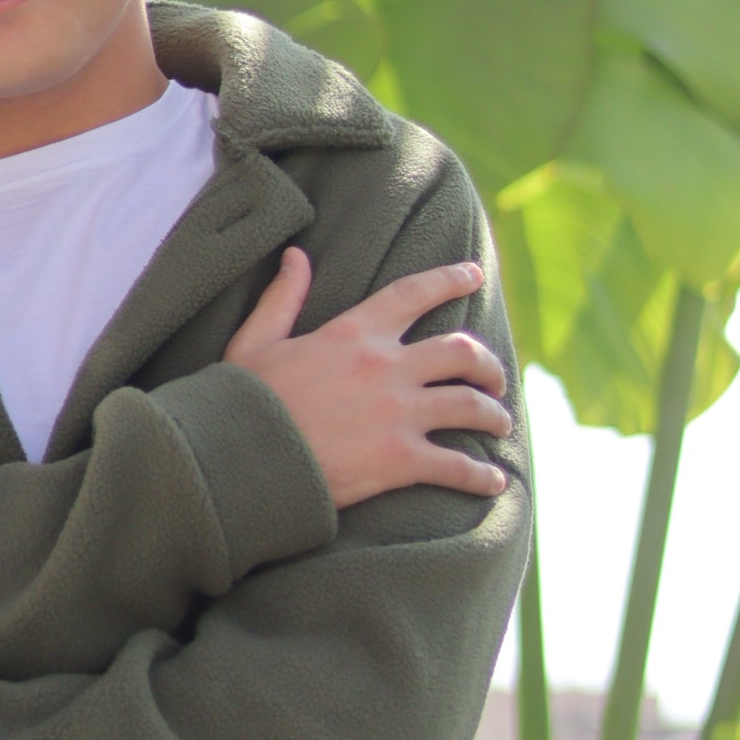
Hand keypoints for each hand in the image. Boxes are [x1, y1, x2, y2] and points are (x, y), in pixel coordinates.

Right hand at [224, 252, 511, 510]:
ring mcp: (398, 413)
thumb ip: (283, 298)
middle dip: (487, 364)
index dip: (450, 279)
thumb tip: (296, 256)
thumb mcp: (256, 341)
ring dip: (494, 415)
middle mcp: (386, 366)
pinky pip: (458, 466)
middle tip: (495, 377)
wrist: (239, 460)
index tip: (475, 274)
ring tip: (500, 425)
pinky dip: (481, 477)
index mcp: (354, 332)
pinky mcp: (400, 460)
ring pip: (471, 406)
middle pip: (461, 351)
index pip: (414, 294)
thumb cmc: (243, 402)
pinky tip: (493, 483)